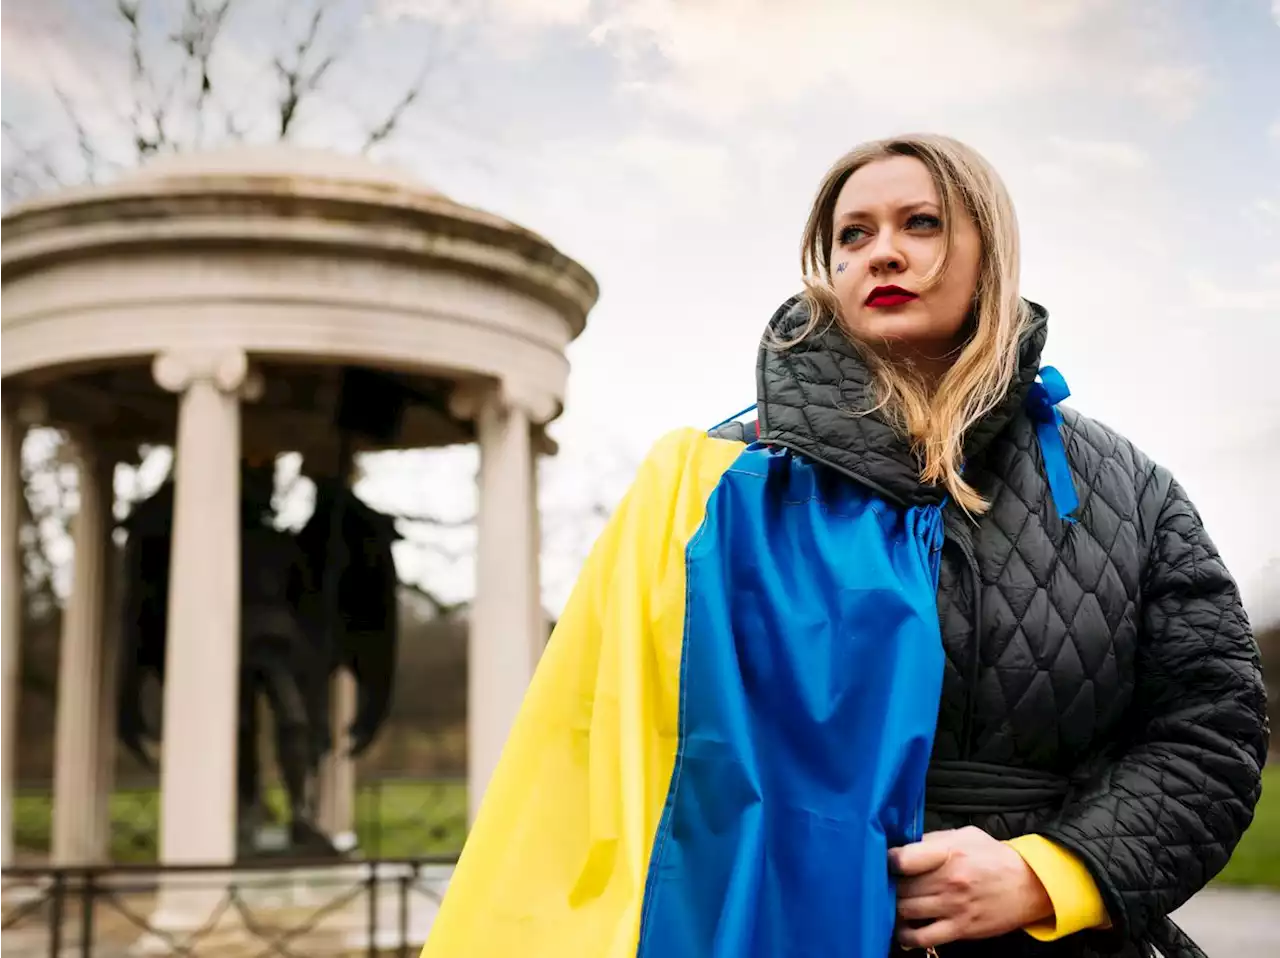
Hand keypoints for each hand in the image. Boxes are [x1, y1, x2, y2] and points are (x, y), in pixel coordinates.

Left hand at [888, 826, 1052, 950]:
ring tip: (892, 904)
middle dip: (889, 886)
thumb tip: (904, 845)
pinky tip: (902, 930)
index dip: (886, 861)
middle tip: (886, 885)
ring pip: (906, 912)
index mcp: (948, 853)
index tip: (884, 862)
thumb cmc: (993, 857)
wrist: (1029, 885)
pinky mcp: (961, 929)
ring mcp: (954, 907)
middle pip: (900, 887)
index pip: (902, 858)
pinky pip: (923, 937)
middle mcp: (948, 880)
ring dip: (894, 909)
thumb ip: (933, 840)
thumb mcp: (965, 836)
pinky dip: (907, 936)